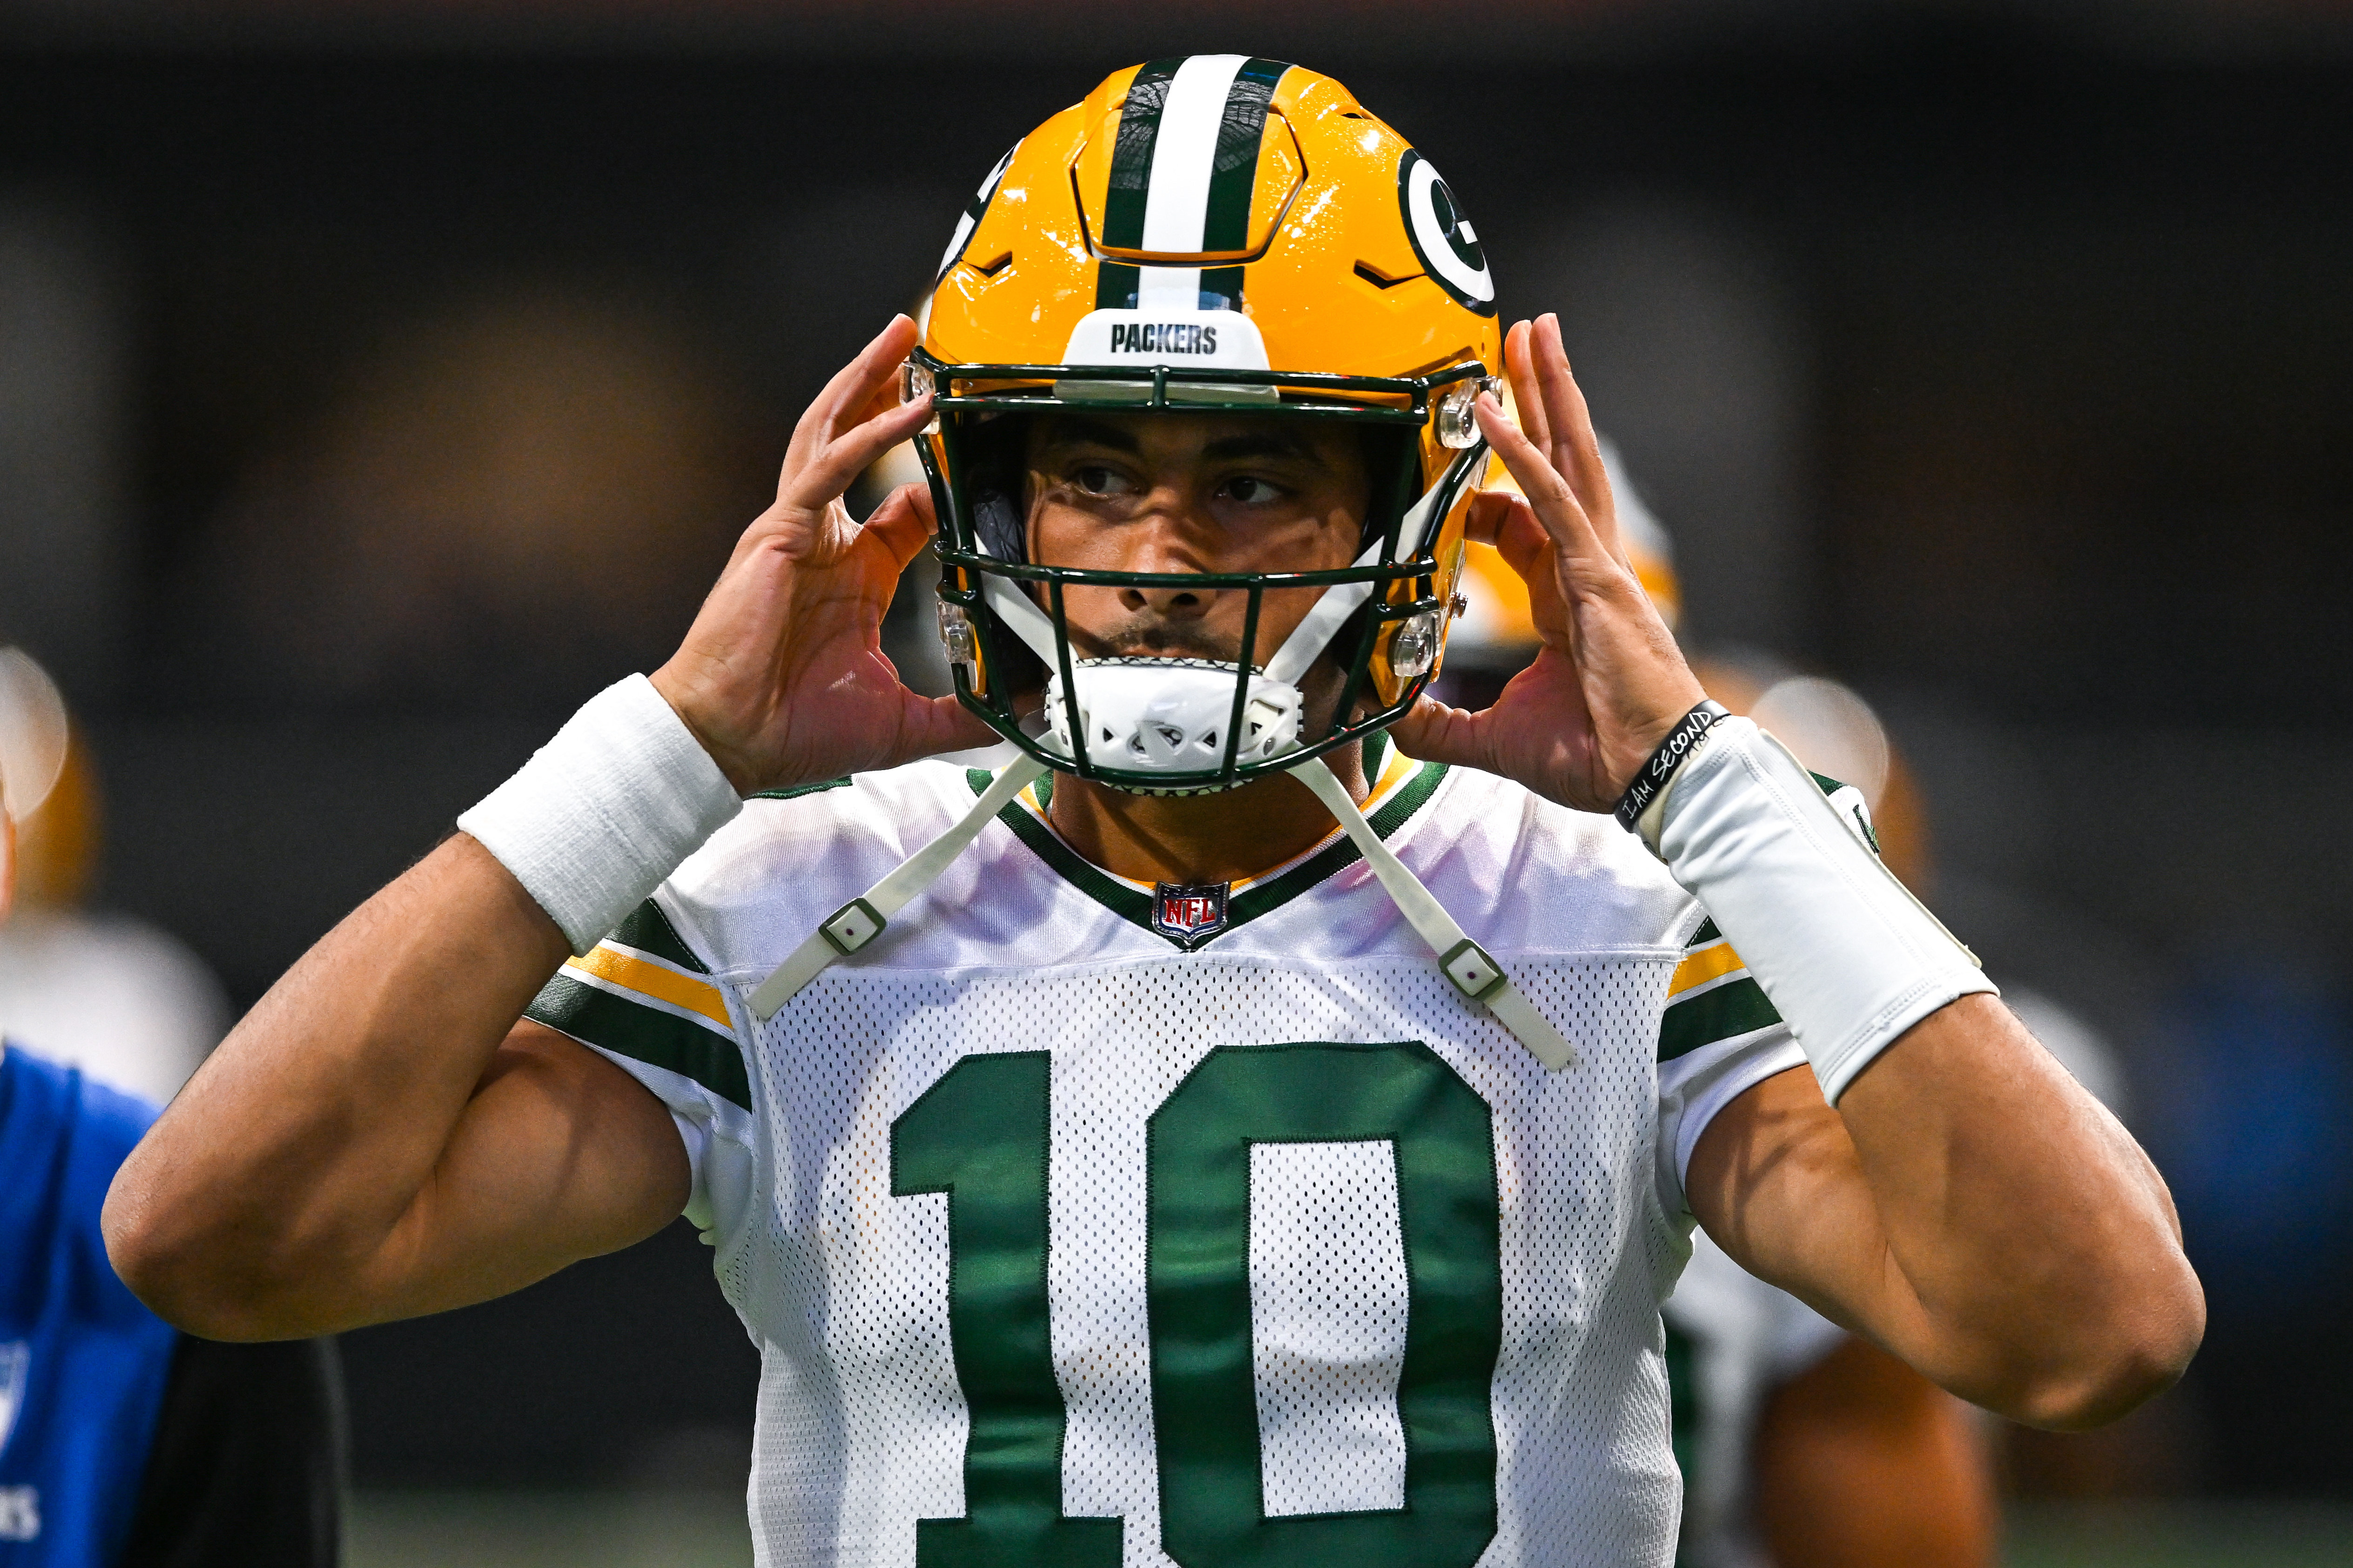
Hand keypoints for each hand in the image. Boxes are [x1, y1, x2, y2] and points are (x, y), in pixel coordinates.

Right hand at [651, 316, 993, 793]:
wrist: (735, 741)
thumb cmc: (795, 728)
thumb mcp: (904, 721)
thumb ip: (961, 715)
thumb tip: (1018, 717)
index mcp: (852, 577)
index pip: (903, 508)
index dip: (937, 478)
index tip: (974, 460)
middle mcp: (825, 542)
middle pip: (855, 444)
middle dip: (885, 392)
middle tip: (921, 350)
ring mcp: (798, 529)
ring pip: (833, 431)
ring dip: (868, 382)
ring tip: (900, 339)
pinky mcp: (781, 531)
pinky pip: (831, 466)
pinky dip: (870, 433)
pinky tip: (910, 408)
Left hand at [1390, 314, 1705, 812]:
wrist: (1647, 776)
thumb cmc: (1595, 756)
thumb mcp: (1493, 737)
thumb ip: (1439, 724)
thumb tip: (1389, 720)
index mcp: (1567, 595)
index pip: (1525, 518)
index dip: (1490, 488)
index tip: (1454, 471)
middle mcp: (1584, 567)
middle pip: (1560, 459)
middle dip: (1541, 395)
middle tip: (1525, 336)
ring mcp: (1596, 566)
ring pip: (1568, 458)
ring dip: (1547, 393)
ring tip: (1534, 333)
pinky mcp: (1596, 579)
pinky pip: (1553, 502)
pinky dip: (1520, 457)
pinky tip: (1493, 413)